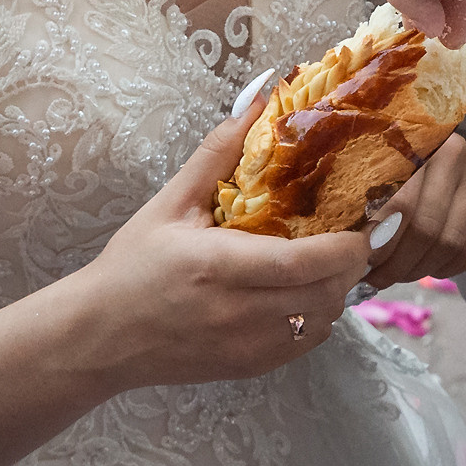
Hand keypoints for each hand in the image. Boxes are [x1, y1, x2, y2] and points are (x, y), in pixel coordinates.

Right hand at [81, 99, 373, 385]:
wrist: (100, 337)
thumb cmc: (132, 266)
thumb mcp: (169, 204)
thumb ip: (217, 153)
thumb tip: (259, 98)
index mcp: (217, 267)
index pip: (302, 263)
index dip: (345, 246)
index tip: (365, 221)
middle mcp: (238, 313)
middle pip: (325, 293)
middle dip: (350, 263)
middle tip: (351, 232)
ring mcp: (247, 347)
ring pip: (323, 321)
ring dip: (336, 289)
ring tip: (326, 260)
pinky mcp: (249, 368)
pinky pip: (307, 343)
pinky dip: (318, 316)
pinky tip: (303, 292)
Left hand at [364, 135, 465, 288]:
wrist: (422, 152)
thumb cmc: (381, 164)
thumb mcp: (363, 170)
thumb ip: (355, 197)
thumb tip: (346, 248)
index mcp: (418, 141)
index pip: (402, 204)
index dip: (380, 240)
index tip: (360, 260)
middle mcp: (455, 153)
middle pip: (428, 227)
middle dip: (398, 262)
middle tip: (376, 277)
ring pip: (452, 242)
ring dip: (420, 269)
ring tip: (395, 274)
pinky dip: (447, 268)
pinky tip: (424, 267)